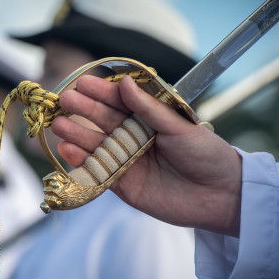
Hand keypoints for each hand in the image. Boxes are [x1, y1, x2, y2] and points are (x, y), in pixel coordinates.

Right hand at [51, 75, 242, 236]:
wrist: (220, 196)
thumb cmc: (205, 154)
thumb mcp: (178, 126)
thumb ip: (148, 108)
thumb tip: (126, 83)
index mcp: (149, 119)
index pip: (121, 101)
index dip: (102, 92)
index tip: (83, 82)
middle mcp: (134, 137)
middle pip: (104, 121)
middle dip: (84, 111)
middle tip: (64, 101)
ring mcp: (127, 160)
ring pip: (96, 145)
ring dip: (76, 134)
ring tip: (58, 125)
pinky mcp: (122, 184)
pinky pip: (97, 171)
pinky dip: (81, 161)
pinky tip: (66, 149)